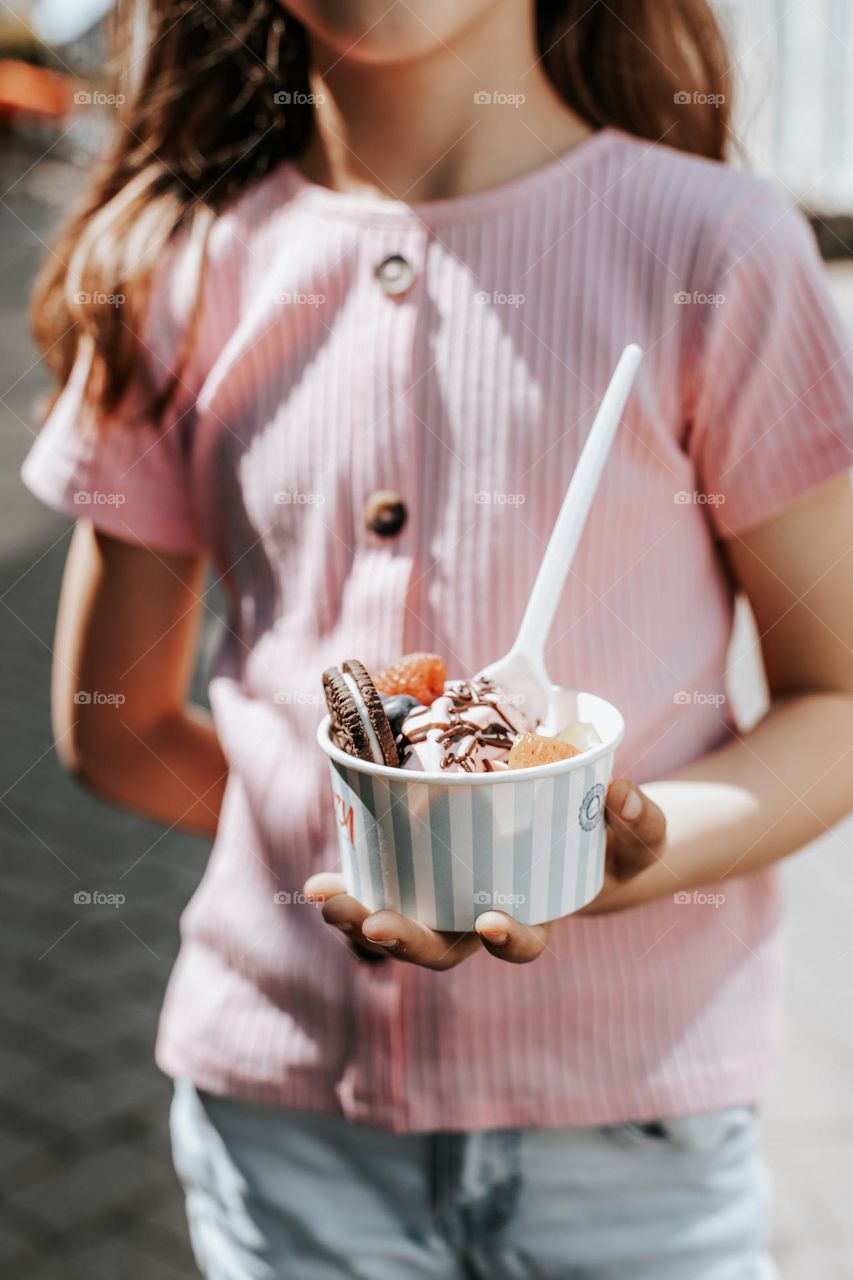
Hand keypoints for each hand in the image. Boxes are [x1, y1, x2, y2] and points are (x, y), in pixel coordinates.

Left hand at [304, 779, 665, 968]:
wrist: (576, 834)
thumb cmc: (610, 842)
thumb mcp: (638, 834)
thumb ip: (641, 821)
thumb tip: (621, 793)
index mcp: (538, 913)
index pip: (521, 941)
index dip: (510, 939)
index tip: (494, 921)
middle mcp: (484, 917)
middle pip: (442, 946)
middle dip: (404, 940)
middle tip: (373, 923)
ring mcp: (449, 897)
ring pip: (401, 920)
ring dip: (359, 914)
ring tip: (322, 894)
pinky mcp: (423, 869)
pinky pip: (385, 882)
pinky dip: (354, 881)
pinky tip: (323, 875)